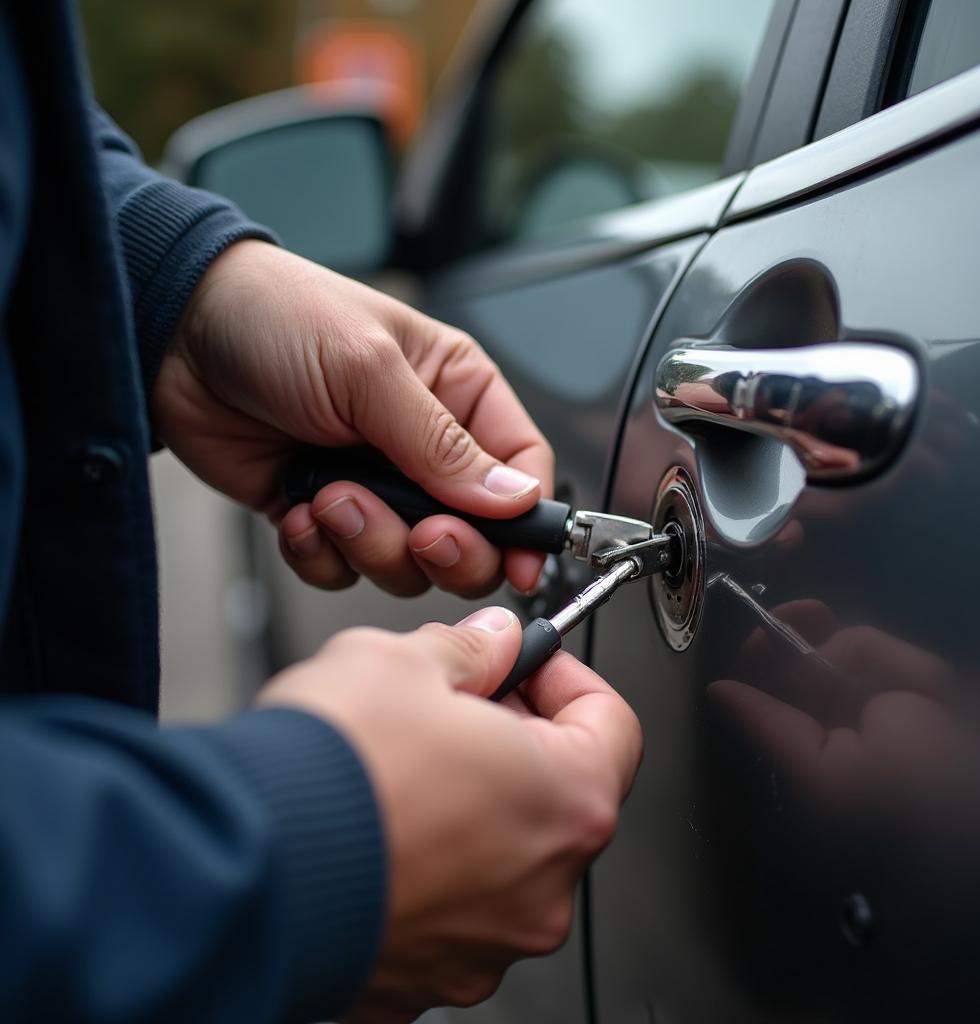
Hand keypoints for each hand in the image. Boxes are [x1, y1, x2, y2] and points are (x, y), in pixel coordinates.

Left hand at [154, 241, 553, 595]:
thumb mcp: (370, 371)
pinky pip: (343, 569)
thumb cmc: (277, 317)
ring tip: (331, 496)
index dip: (527, 523)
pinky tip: (297, 510)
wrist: (174, 335)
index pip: (522, 470)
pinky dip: (321, 553)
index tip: (523, 560)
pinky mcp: (322, 514)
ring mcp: (373, 486)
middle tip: (418, 532)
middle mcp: (422, 448)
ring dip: (370, 542)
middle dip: (444, 548)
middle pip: (474, 536)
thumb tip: (515, 498)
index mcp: (456, 395)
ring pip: (407, 563)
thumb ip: (444, 445)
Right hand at [258, 607, 641, 1021]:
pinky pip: (443, 906)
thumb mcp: (403, 661)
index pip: (612, 725)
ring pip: (497, 851)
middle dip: (508, 738)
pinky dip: (422, 864)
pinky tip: (374, 826)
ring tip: (399, 765)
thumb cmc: (330, 775)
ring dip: (464, 804)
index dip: (567, 678)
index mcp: (565, 802)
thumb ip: (469, 649)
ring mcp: (483, 945)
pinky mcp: (423, 976)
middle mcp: (541, 888)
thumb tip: (493, 643)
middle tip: (452, 703)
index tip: (528, 663)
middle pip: (552, 792)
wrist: (239, 872)